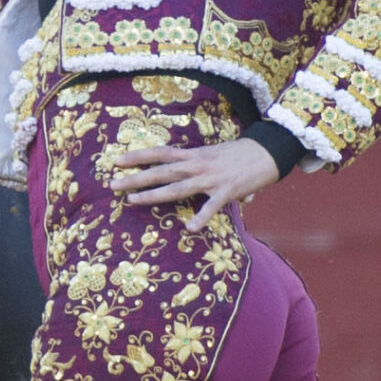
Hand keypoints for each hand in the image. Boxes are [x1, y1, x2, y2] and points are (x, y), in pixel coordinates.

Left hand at [111, 137, 279, 224]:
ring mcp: (210, 178)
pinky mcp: (227, 191)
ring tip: (133, 201)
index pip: (160, 153)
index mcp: (193, 154)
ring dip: (154, 195)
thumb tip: (188, 174)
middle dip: (136, 178)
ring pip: (177, 187)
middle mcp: (197, 164)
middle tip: (113, 184)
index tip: (117, 160)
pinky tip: (190, 228)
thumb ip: (198, 164)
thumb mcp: (212, 154)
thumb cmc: (238, 154)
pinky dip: (201, 217)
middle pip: (161, 171)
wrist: (267, 151)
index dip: (139, 156)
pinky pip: (211, 207)